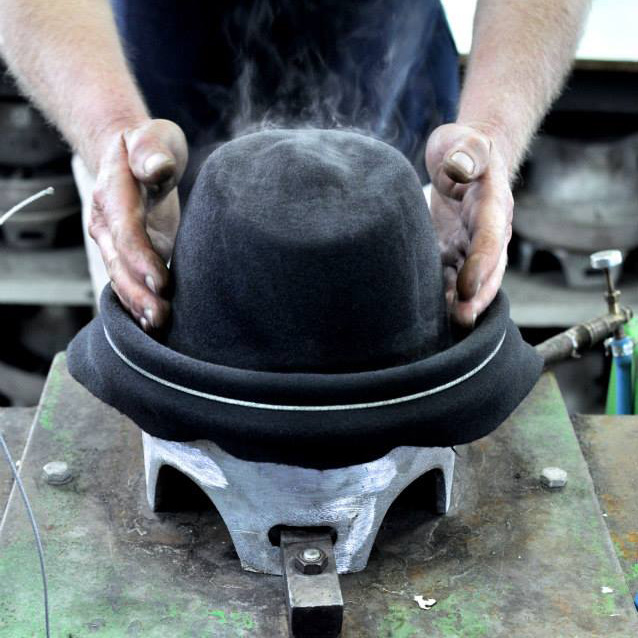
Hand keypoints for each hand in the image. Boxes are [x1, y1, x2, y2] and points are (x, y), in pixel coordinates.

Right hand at [88, 119, 187, 329]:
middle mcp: (109, 224)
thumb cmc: (149, 145)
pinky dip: (140, 303)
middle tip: (160, 317)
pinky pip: (131, 281)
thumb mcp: (153, 137)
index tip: (162, 281)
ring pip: (122, 278)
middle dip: (138, 293)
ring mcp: (116, 242)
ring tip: (157, 327)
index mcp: (113, 194)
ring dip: (138, 304)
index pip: (126, 231)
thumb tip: (157, 168)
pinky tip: (153, 325)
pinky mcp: (132, 254)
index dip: (141, 258)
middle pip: (119, 264)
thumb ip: (153, 150)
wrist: (130, 154)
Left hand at [425, 123, 512, 327]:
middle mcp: (485, 232)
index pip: (489, 238)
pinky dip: (444, 298)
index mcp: (491, 206)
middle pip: (487, 270)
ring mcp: (469, 246)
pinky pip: (451, 279)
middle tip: (462, 321)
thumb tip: (459, 168)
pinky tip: (430, 318)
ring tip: (449, 329)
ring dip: (461, 305)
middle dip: (477, 298)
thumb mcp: (463, 142)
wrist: (463, 158)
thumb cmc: (463, 148)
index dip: (481, 263)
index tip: (467, 287)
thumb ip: (465, 153)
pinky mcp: (452, 252)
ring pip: (470, 281)